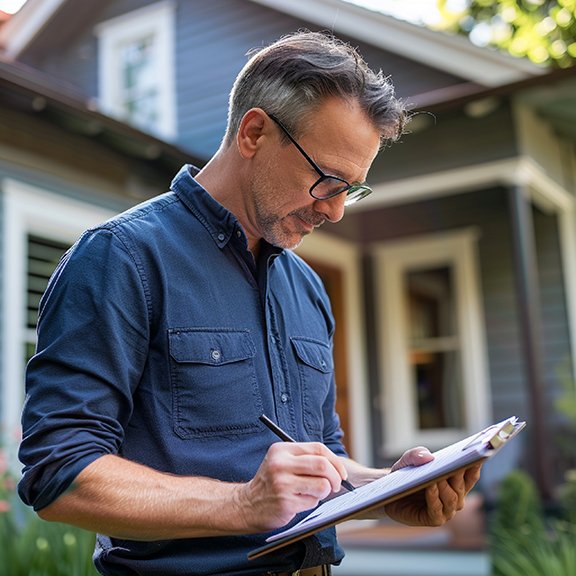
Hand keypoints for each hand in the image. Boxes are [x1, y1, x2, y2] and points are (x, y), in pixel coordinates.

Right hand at [234, 442, 348, 531]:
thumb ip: (305, 459)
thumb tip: (337, 466)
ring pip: (322, 485)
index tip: (341, 472)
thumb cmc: (271, 483)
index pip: (318, 449)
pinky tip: (300, 501)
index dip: (335, 461)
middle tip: (336, 485)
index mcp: (282, 450)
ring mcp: (282, 483)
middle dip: (336, 477)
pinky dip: (313, 502)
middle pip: (322, 465)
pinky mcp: (285, 502)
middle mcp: (280, 464)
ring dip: (324, 492)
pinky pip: (313, 501)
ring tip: (314, 493)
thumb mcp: (282, 462)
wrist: (247, 504)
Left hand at [384, 447, 481, 526]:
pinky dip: (434, 498)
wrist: (388, 493)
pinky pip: (437, 510)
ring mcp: (446, 510)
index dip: (475, 464)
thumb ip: (416, 454)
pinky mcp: (434, 519)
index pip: (471, 473)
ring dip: (445, 487)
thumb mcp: (407, 460)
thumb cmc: (404, 475)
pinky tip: (430, 486)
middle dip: (457, 473)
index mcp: (456, 482)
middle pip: (461, 485)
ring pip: (452, 498)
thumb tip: (429, 457)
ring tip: (438, 476)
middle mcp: (455, 497)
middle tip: (454, 463)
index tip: (478, 452)